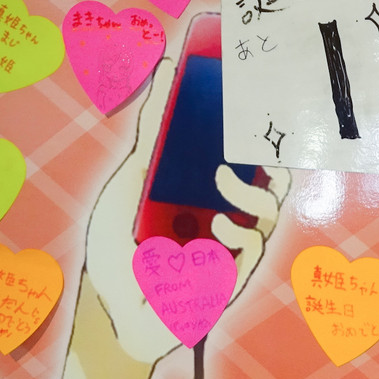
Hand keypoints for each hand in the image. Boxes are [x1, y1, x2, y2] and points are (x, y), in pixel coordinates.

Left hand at [82, 58, 289, 363]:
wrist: (107, 308)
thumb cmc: (116, 245)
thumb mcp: (129, 179)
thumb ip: (152, 131)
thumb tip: (166, 70)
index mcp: (201, 188)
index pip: (239, 149)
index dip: (253, 121)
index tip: (253, 89)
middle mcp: (224, 213)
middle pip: (270, 175)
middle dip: (271, 151)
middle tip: (254, 133)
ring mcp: (229, 246)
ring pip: (271, 208)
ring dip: (249, 188)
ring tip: (220, 176)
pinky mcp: (231, 276)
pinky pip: (255, 246)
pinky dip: (239, 231)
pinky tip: (217, 226)